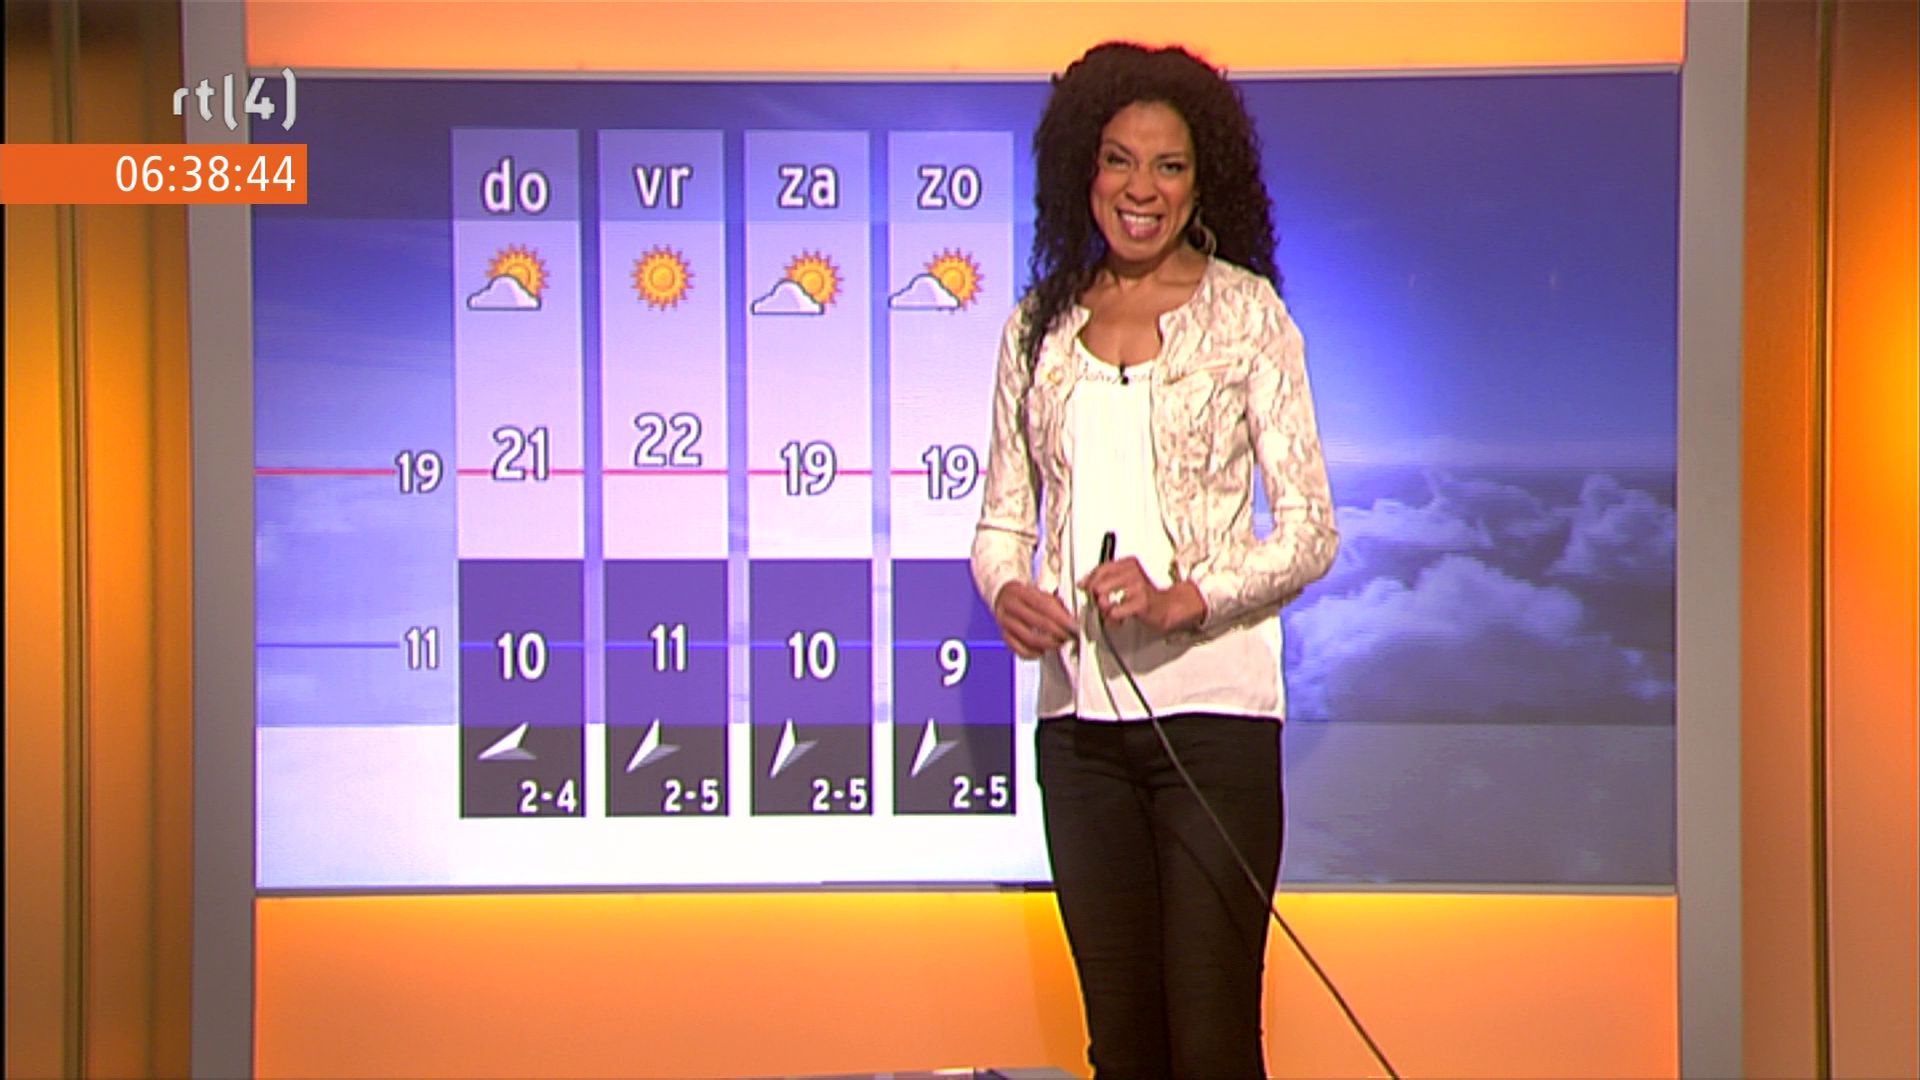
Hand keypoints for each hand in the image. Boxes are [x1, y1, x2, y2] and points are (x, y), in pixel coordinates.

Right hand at [992, 581, 1076, 658]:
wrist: (1003, 597)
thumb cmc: (1027, 597)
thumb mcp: (1040, 593)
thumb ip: (1055, 604)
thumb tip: (1072, 621)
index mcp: (1020, 592)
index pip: (1044, 605)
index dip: (1061, 618)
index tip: (1074, 627)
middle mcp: (1010, 606)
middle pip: (1037, 622)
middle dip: (1058, 632)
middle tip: (1070, 637)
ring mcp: (1005, 622)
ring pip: (1029, 639)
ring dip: (1048, 644)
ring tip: (1059, 643)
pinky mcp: (1004, 636)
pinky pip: (1020, 650)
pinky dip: (1034, 654)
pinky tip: (1043, 650)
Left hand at [1081, 557, 1207, 633]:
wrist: (1167, 606)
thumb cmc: (1143, 594)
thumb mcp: (1125, 580)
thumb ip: (1105, 579)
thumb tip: (1083, 583)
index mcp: (1128, 563)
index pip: (1100, 569)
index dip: (1089, 580)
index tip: (1084, 587)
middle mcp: (1132, 571)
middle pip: (1098, 584)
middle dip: (1096, 598)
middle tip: (1104, 604)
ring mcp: (1137, 586)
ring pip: (1103, 597)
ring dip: (1104, 609)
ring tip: (1112, 612)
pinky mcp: (1141, 602)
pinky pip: (1115, 611)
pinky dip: (1114, 618)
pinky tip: (1120, 619)